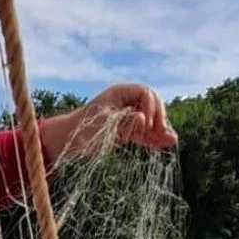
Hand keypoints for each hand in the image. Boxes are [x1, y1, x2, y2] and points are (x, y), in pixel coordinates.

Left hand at [40, 82, 177, 163]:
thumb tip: (144, 118)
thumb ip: (125, 122)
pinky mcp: (125, 130)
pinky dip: (151, 139)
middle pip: (151, 106)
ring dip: (159, 131)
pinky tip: (162, 145)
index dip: (152, 107)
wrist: (66, 142)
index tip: (149, 123)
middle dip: (159, 120)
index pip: (146, 93)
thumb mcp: (105, 126)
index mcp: (120, 92)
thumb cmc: (82, 130)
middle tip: (164, 135)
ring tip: (171, 142)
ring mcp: (126, 116)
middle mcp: (125, 101)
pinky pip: (142, 132)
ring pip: (149, 121)